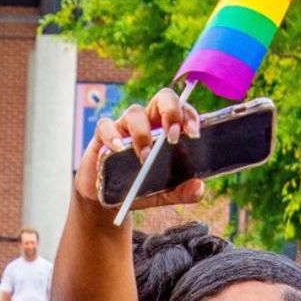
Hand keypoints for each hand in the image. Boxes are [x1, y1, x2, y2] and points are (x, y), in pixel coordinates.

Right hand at [74, 86, 203, 212]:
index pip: (182, 110)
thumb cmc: (137, 188)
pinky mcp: (101, 136)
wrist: (106, 201)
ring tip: (145, 157)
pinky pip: (105, 126)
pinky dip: (113, 135)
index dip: (189, 116)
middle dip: (171, 111)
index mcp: (166, 129)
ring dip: (142, 133)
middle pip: (163, 98)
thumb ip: (182, 191)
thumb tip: (199, 188)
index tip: (193, 134)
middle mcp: (148, 122)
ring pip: (134, 112)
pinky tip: (119, 149)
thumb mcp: (163, 194)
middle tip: (173, 136)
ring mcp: (124, 126)